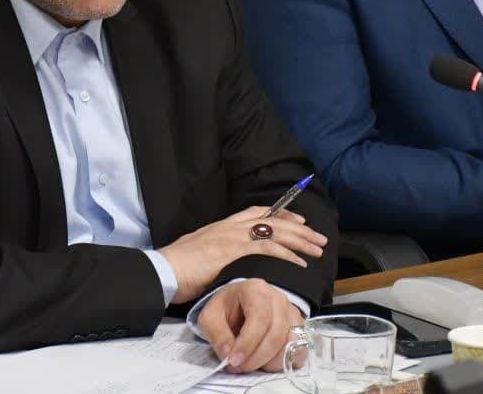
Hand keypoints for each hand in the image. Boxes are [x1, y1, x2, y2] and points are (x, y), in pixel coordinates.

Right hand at [157, 207, 327, 303]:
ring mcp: (233, 236)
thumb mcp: (200, 252)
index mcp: (223, 226)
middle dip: (298, 228)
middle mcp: (231, 226)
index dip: (280, 216)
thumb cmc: (178, 266)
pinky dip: (287, 254)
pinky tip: (300, 262)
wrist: (165, 269)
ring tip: (317, 248)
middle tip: (317, 236)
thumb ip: (217, 252)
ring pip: (275, 232)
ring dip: (300, 240)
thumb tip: (226, 261)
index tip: (297, 220)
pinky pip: (268, 249)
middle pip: (272, 221)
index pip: (257, 213)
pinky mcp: (235, 250)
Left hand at [196, 279, 305, 372]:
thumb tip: (229, 356)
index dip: (247, 343)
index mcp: (255, 290)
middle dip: (257, 357)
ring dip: (270, 362)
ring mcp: (291, 313)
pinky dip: (285, 362)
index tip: (233, 361)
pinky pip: (299, 350)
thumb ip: (218, 335)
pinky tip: (268, 363)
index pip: (259, 318)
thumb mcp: (210, 318)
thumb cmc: (225, 309)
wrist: (238, 304)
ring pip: (290, 344)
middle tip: (240, 367)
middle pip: (276, 334)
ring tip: (251, 364)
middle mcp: (278, 299)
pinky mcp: (298, 329)